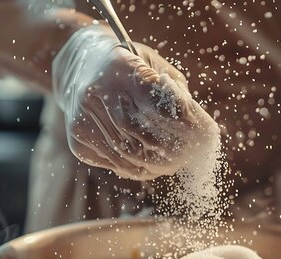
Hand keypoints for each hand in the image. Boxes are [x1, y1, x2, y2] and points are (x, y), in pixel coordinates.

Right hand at [52, 24, 217, 179]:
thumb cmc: (130, 68)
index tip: (201, 136)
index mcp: (120, 67)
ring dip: (156, 166)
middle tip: (189, 157)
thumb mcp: (156, 67)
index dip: (184, 126)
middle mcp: (96, 93)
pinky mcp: (78, 140)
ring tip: (173, 164)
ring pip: (129, 156)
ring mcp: (83, 119)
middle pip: (143, 136)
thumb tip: (202, 131)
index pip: (160, 106)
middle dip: (172, 151)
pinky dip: (137, 169)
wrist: (80, 66)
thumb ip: (177, 95)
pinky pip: (116, 164)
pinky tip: (149, 165)